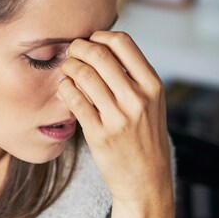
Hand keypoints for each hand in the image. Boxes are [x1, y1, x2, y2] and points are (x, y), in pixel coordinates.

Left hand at [56, 31, 172, 208]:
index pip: (123, 42)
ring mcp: (119, 117)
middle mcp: (138, 99)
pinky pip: (74, 100)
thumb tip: (103, 44)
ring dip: (68, 67)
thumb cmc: (144, 137)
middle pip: (100, 55)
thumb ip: (134, 76)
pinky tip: (65, 90)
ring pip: (84, 75)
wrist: (146, 181)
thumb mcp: (151, 103)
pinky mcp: (100, 134)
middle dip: (78, 48)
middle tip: (71, 53)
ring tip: (66, 70)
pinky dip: (65, 89)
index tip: (90, 42)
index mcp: (153, 86)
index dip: (100, 36)